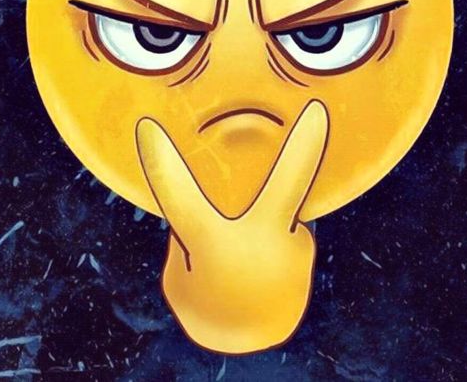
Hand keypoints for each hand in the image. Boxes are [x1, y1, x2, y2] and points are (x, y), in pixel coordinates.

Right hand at [135, 100, 328, 354]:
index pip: (178, 196)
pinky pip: (284, 227)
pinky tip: (264, 260)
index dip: (161, 161)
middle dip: (304, 148)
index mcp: (213, 245)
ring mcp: (291, 249)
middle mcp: (261, 243)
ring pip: (273, 206)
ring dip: (263, 219)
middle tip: (318, 114)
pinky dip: (274, 236)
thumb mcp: (182, 274)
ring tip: (246, 255)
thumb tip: (200, 202)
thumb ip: (189, 233)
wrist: (249, 352)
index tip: (147, 129)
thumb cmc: (206, 308)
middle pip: (287, 183)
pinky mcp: (305, 253)